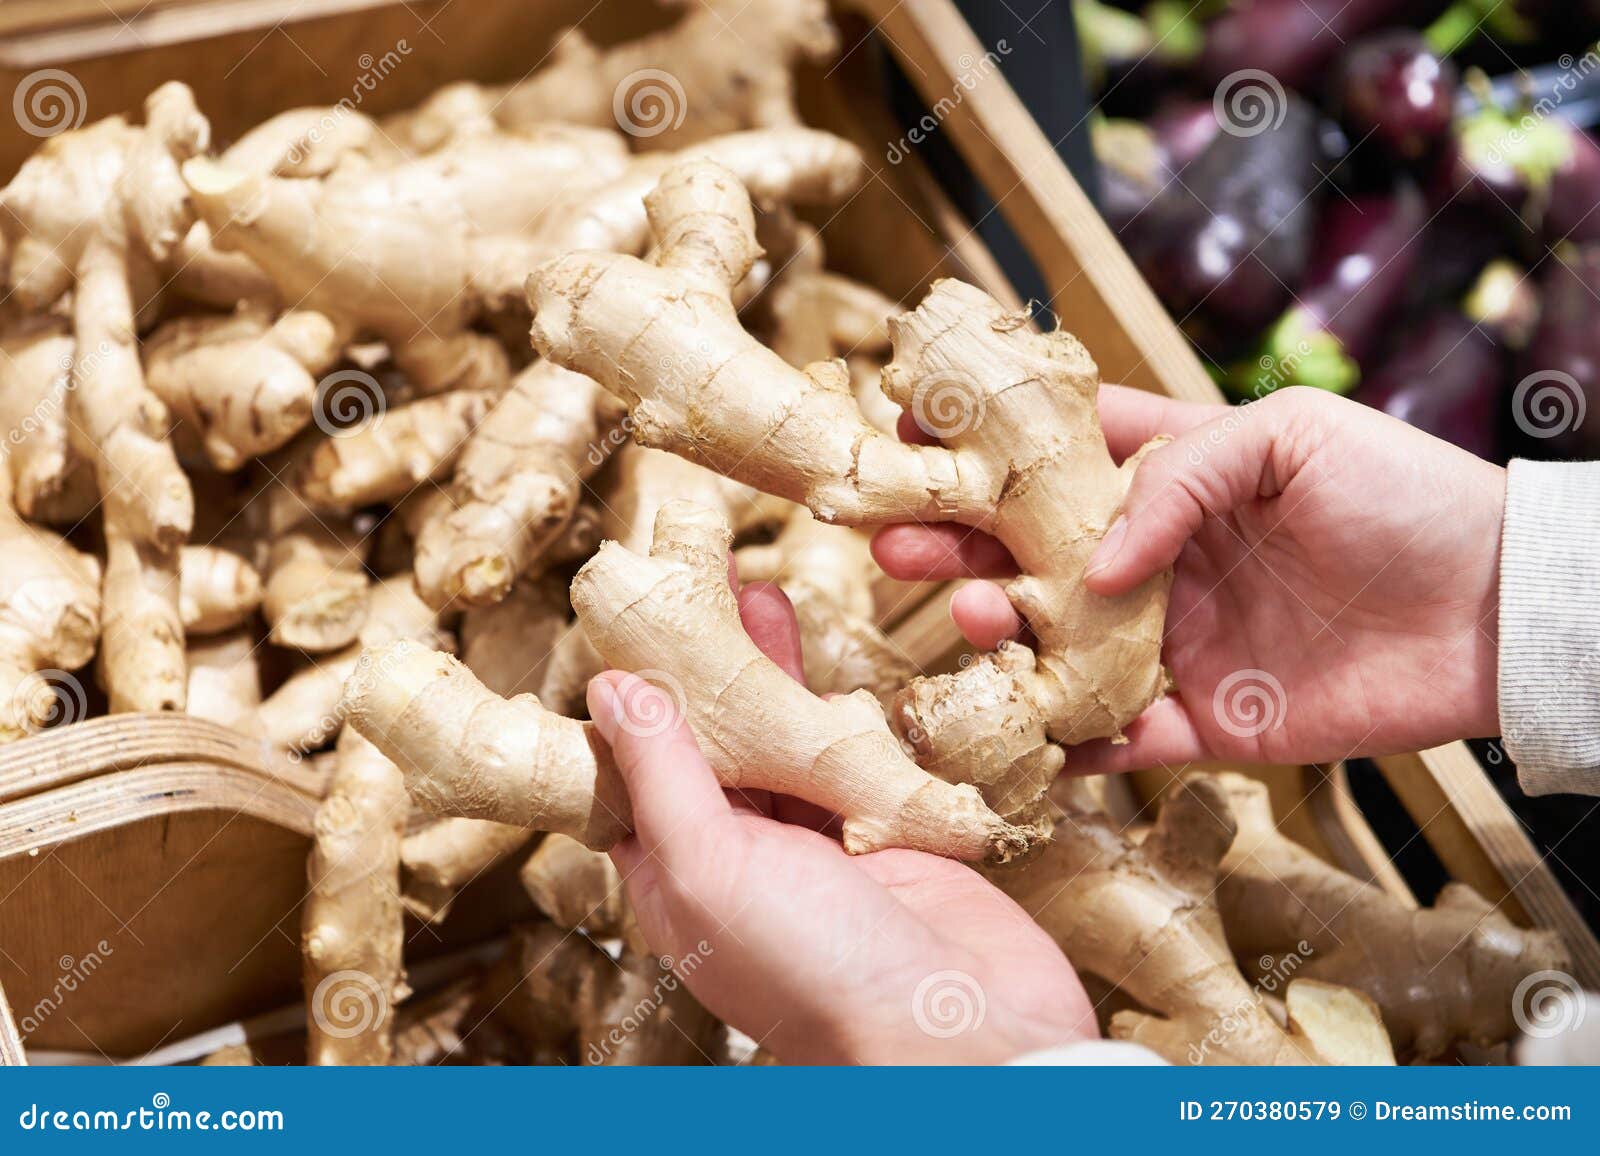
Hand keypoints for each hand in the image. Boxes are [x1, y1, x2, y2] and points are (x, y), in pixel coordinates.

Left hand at [586, 583, 1094, 1064]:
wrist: (966, 1033)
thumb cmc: (821, 974)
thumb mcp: (711, 868)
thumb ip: (663, 776)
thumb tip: (611, 691)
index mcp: (680, 882)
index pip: (633, 778)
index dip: (627, 702)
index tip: (625, 624)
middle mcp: (743, 865)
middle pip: (711, 746)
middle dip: (702, 668)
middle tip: (698, 588)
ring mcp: (818, 850)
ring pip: (782, 742)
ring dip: (770, 674)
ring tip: (758, 598)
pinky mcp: (886, 835)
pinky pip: (854, 760)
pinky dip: (841, 711)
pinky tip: (833, 667)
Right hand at [873, 385, 1505, 771]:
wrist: (1496, 609)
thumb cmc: (1404, 495)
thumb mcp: (1288, 435)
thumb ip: (1178, 475)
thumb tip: (1094, 564)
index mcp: (1176, 474)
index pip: (1062, 453)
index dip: (986, 443)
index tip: (915, 427)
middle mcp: (1162, 557)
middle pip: (1036, 551)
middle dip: (962, 542)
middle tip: (896, 539)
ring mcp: (1176, 639)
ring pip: (1060, 642)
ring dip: (1004, 630)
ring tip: (971, 613)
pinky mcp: (1204, 719)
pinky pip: (1116, 735)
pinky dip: (1064, 736)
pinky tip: (1016, 722)